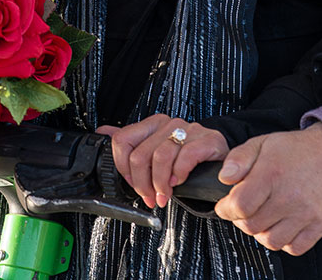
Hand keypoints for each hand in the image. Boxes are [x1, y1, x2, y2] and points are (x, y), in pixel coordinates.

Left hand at [97, 114, 228, 209]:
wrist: (218, 162)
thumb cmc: (185, 160)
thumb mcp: (155, 151)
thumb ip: (130, 142)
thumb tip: (103, 132)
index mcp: (153, 124)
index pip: (123, 141)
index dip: (125, 170)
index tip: (134, 184)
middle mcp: (169, 124)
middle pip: (140, 155)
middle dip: (142, 184)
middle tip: (150, 196)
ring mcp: (189, 129)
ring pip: (160, 157)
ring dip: (160, 184)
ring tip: (164, 195)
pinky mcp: (208, 140)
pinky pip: (185, 157)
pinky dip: (179, 174)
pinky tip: (180, 182)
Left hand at [214, 122, 321, 254]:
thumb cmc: (294, 149)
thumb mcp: (262, 143)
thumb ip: (238, 158)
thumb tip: (224, 178)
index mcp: (272, 173)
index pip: (240, 205)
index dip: (227, 209)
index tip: (226, 205)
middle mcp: (289, 196)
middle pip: (252, 226)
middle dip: (242, 219)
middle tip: (246, 208)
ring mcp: (306, 213)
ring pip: (271, 241)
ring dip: (261, 232)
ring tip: (263, 216)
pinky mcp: (319, 225)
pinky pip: (293, 248)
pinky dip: (284, 241)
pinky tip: (282, 224)